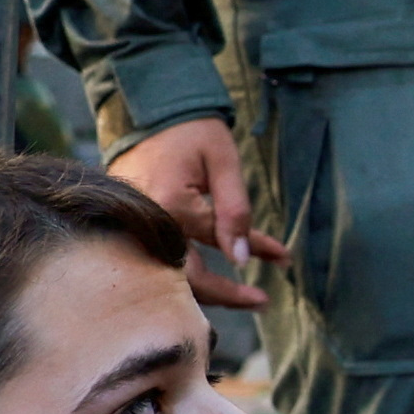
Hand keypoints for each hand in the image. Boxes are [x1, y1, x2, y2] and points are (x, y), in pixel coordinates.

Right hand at [112, 116, 287, 311]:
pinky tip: (213, 273)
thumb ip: (234, 212)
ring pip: (172, 276)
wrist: (149, 111)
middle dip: (225, 295)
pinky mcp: (130, 227)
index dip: (252, 256)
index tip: (283, 262)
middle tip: (260, 301)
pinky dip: (188, 271)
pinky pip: (162, 259)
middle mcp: (148, 225)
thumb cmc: (191, 131)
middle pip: (187, 280)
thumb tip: (241, 261)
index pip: (218, 246)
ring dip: (207, 289)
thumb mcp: (223, 164)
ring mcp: (135, 228)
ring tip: (242, 295)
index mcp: (171, 207)